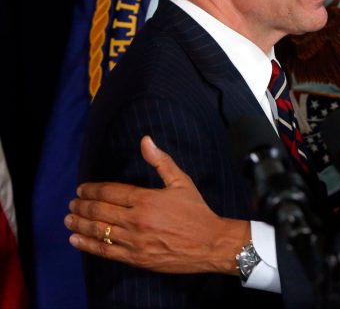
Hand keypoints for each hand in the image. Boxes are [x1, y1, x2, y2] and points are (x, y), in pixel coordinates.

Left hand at [65, 135, 249, 274]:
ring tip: (69, 219)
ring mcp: (134, 240)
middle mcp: (136, 219)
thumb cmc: (197, 211)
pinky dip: (87, 244)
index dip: (92, 190)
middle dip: (82, 206)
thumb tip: (145, 140)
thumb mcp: (181, 182)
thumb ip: (161, 161)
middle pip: (99, 211)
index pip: (110, 192)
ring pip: (98, 230)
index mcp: (146, 199)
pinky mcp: (135, 258)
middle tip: (72, 203)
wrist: (210, 243)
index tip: (81, 189)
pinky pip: (104, 250)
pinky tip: (76, 239)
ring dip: (79, 223)